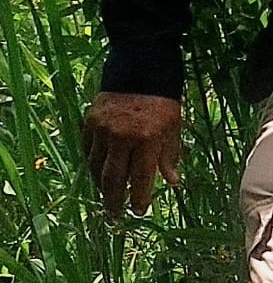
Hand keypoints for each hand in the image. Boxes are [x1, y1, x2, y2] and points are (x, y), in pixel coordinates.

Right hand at [82, 92, 181, 217]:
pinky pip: (88, 150)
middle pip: (113, 177)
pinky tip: (97, 173)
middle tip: (115, 213)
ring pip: (97, 166)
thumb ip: (170, 156)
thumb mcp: (174, 127)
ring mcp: (103, 129)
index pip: (140, 177)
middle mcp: (122, 136)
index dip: (138, 197)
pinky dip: (92, 164)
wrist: (140, 69)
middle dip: (113, 199)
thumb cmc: (163, 101)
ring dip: (101, 184)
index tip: (138, 211)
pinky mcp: (90, 121)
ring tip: (106, 196)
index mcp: (147, 139)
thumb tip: (173, 182)